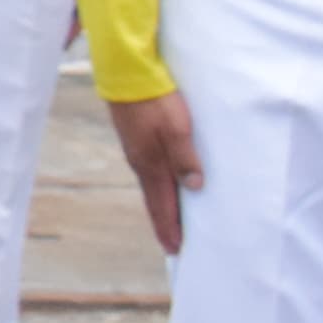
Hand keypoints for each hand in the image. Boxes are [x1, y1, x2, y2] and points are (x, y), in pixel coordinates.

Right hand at [109, 91, 202, 257]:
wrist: (127, 74)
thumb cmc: (156, 101)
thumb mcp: (178, 129)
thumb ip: (186, 159)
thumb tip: (195, 187)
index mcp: (151, 164)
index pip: (162, 205)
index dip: (169, 227)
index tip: (175, 249)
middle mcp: (141, 162)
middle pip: (154, 200)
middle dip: (164, 222)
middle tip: (172, 243)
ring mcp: (136, 151)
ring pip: (151, 186)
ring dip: (161, 205)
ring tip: (171, 219)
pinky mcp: (136, 139)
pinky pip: (149, 172)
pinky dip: (158, 186)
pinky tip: (163, 184)